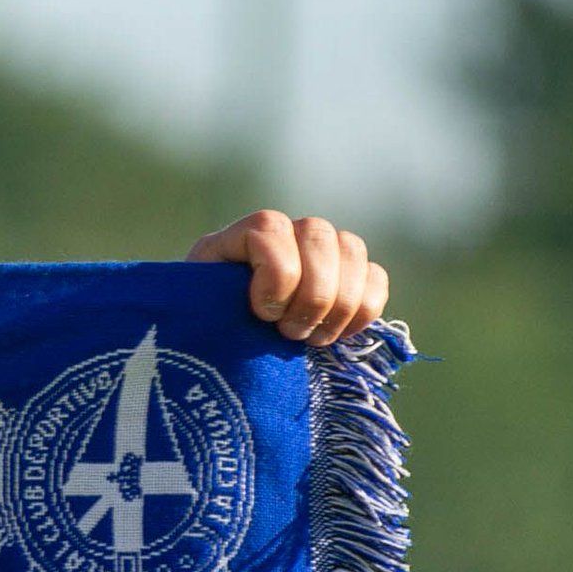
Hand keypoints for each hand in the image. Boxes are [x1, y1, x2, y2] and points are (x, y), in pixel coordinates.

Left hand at [187, 211, 388, 347]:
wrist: (223, 343)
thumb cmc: (203, 329)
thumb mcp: (197, 313)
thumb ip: (213, 300)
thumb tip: (243, 308)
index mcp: (238, 237)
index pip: (270, 228)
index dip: (277, 273)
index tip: (262, 314)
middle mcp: (283, 233)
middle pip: (319, 236)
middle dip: (312, 294)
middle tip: (291, 334)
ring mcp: (319, 250)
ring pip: (352, 250)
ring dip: (340, 304)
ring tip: (312, 339)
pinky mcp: (349, 275)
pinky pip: (375, 276)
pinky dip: (365, 308)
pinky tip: (340, 334)